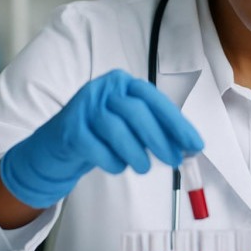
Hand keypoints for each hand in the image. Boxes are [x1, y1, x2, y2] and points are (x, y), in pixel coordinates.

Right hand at [0, 69, 203, 207]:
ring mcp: (83, 107)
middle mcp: (102, 89)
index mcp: (122, 83)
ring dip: (136, 154)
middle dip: (160, 139)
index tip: (194, 144)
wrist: (56, 147)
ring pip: (116, 130)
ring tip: (143, 167)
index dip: (176, 123)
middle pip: (136, 112)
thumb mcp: (131, 126)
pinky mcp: (69, 129)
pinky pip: (97, 148)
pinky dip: (113, 162)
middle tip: (174, 160)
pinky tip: (117, 166)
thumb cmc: (101, 135)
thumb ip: (157, 130)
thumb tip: (188, 147)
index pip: (154, 100)